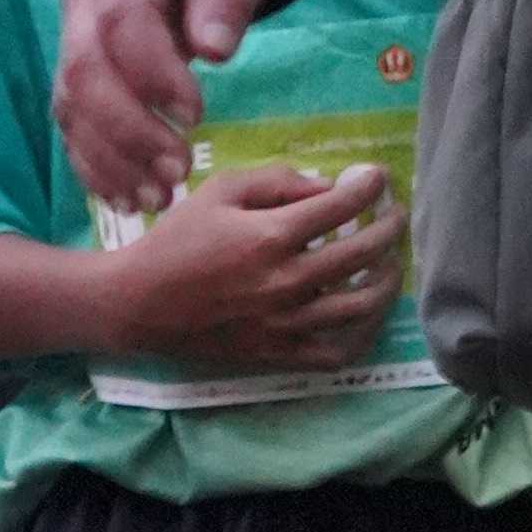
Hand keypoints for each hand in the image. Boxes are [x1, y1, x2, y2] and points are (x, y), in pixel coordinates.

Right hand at [59, 0, 284, 213]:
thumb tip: (215, 49)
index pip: (122, 18)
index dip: (151, 72)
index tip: (196, 114)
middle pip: (84, 70)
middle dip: (127, 129)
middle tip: (179, 170)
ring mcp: (74, 34)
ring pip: (71, 105)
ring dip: (110, 159)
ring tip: (158, 197)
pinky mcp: (81, 69)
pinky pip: (72, 123)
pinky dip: (95, 165)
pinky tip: (128, 197)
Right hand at [105, 159, 404, 373]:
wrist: (139, 304)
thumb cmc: (177, 240)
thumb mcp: (219, 191)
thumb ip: (276, 181)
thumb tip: (327, 187)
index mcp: (272, 236)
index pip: (341, 207)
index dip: (368, 186)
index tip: (378, 177)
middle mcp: (288, 282)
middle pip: (362, 253)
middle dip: (388, 228)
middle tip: (393, 215)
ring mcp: (287, 324)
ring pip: (361, 306)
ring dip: (385, 280)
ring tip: (388, 263)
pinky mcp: (279, 354)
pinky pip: (337, 353)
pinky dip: (361, 334)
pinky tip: (366, 315)